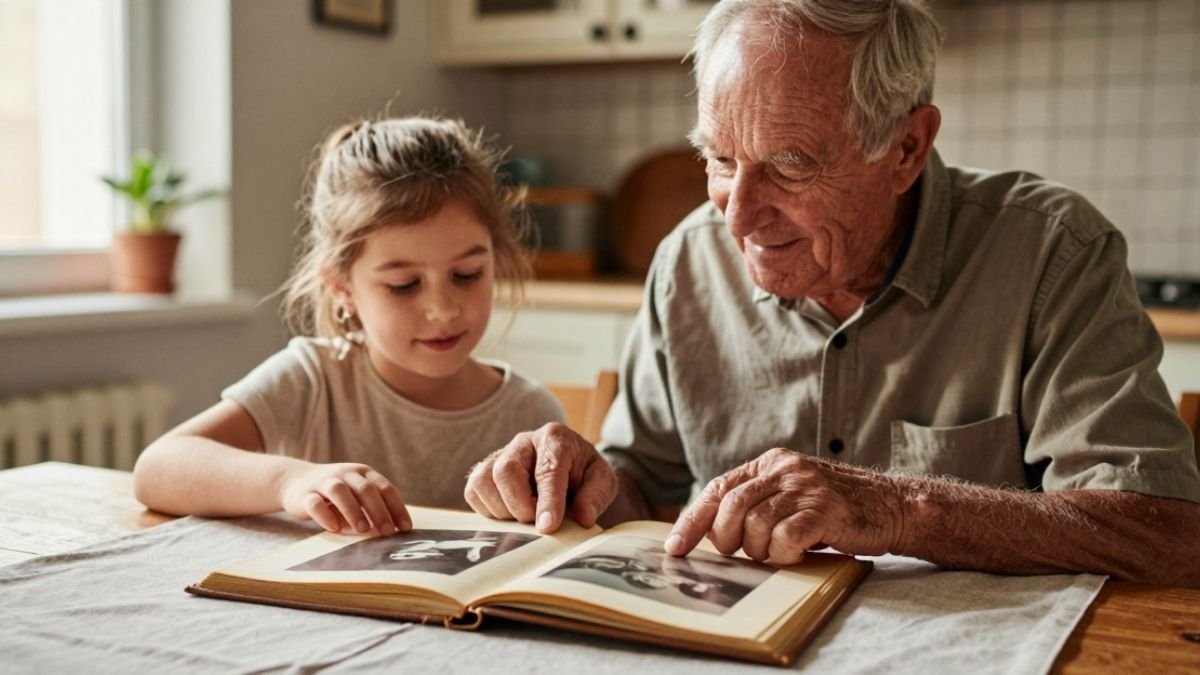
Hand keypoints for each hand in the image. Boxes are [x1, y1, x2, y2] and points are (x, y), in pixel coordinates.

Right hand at [278, 462, 410, 535]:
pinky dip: (325, 515)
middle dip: (379, 511)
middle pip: (365, 489)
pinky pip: (315, 503)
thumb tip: (392, 531)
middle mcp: (345, 473)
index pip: (385, 488)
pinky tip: (334, 528)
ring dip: (353, 510)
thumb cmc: (336, 494)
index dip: (397, 508)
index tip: (405, 528)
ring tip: (362, 530)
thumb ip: (373, 509)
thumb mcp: (357, 495)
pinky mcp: (305, 494)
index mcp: (363, 473)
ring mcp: (324, 481)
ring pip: (340, 491)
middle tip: (387, 532)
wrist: (296, 481)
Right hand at [464, 422, 617, 532]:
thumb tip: (583, 517)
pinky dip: (489, 509)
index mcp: (555, 438)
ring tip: (525, 516)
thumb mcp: (603, 481)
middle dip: (520, 505)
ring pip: (484, 481)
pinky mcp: (484, 471)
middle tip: (538, 522)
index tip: (548, 526)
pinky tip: (510, 513)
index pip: (548, 469)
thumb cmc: (584, 475)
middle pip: (506, 471)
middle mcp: (523, 442)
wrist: (568, 471)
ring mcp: (500, 454)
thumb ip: (597, 496)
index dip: (547, 500)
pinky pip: (474, 491)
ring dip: (503, 509)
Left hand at [665, 449, 903, 564]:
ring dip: (758, 550)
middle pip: (731, 506)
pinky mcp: (824, 510)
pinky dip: (783, 554)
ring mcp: (805, 488)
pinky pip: (785, 537)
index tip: (675, 547)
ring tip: (776, 553)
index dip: (693, 520)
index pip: (718, 488)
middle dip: (725, 539)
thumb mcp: (790, 495)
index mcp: (770, 463)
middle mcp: (785, 469)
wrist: (891, 505)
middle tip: (739, 554)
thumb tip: (710, 533)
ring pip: (755, 524)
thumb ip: (756, 503)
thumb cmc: (834, 509)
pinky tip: (796, 554)